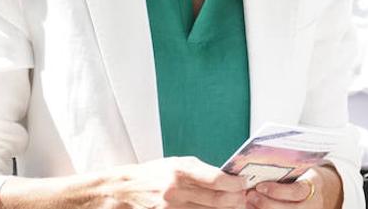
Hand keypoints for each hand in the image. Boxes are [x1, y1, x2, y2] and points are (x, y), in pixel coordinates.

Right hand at [104, 156, 247, 208]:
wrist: (123, 191)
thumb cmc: (151, 176)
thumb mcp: (174, 164)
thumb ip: (199, 171)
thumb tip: (226, 179)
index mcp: (179, 171)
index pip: (216, 179)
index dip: (235, 184)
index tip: (244, 183)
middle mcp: (176, 190)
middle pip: (218, 201)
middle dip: (236, 200)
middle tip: (244, 198)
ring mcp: (171, 208)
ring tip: (233, 206)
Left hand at [245, 166, 342, 208]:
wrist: (323, 191)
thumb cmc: (305, 176)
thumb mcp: (302, 169)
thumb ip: (288, 169)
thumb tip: (260, 164)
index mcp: (313, 186)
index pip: (295, 192)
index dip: (276, 191)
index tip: (260, 185)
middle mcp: (313, 205)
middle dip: (266, 203)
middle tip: (250, 195)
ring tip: (249, 204)